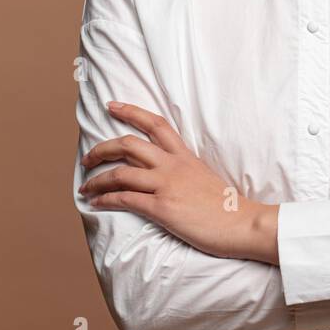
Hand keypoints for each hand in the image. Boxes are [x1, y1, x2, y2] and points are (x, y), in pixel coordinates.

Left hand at [77, 101, 263, 260]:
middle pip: (129, 144)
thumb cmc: (227, 207)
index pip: (156, 124)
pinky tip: (96, 203)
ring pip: (120, 173)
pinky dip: (105, 200)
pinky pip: (125, 199)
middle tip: (88, 157)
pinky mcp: (162, 207)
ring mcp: (167, 186)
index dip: (131, 112)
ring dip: (96, 179)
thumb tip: (167, 175)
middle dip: (102, 148)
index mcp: (185, 156)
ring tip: (85, 187)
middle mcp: (174, 166)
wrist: (243, 224)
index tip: (111, 106)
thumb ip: (184, 172)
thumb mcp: (205, 178)